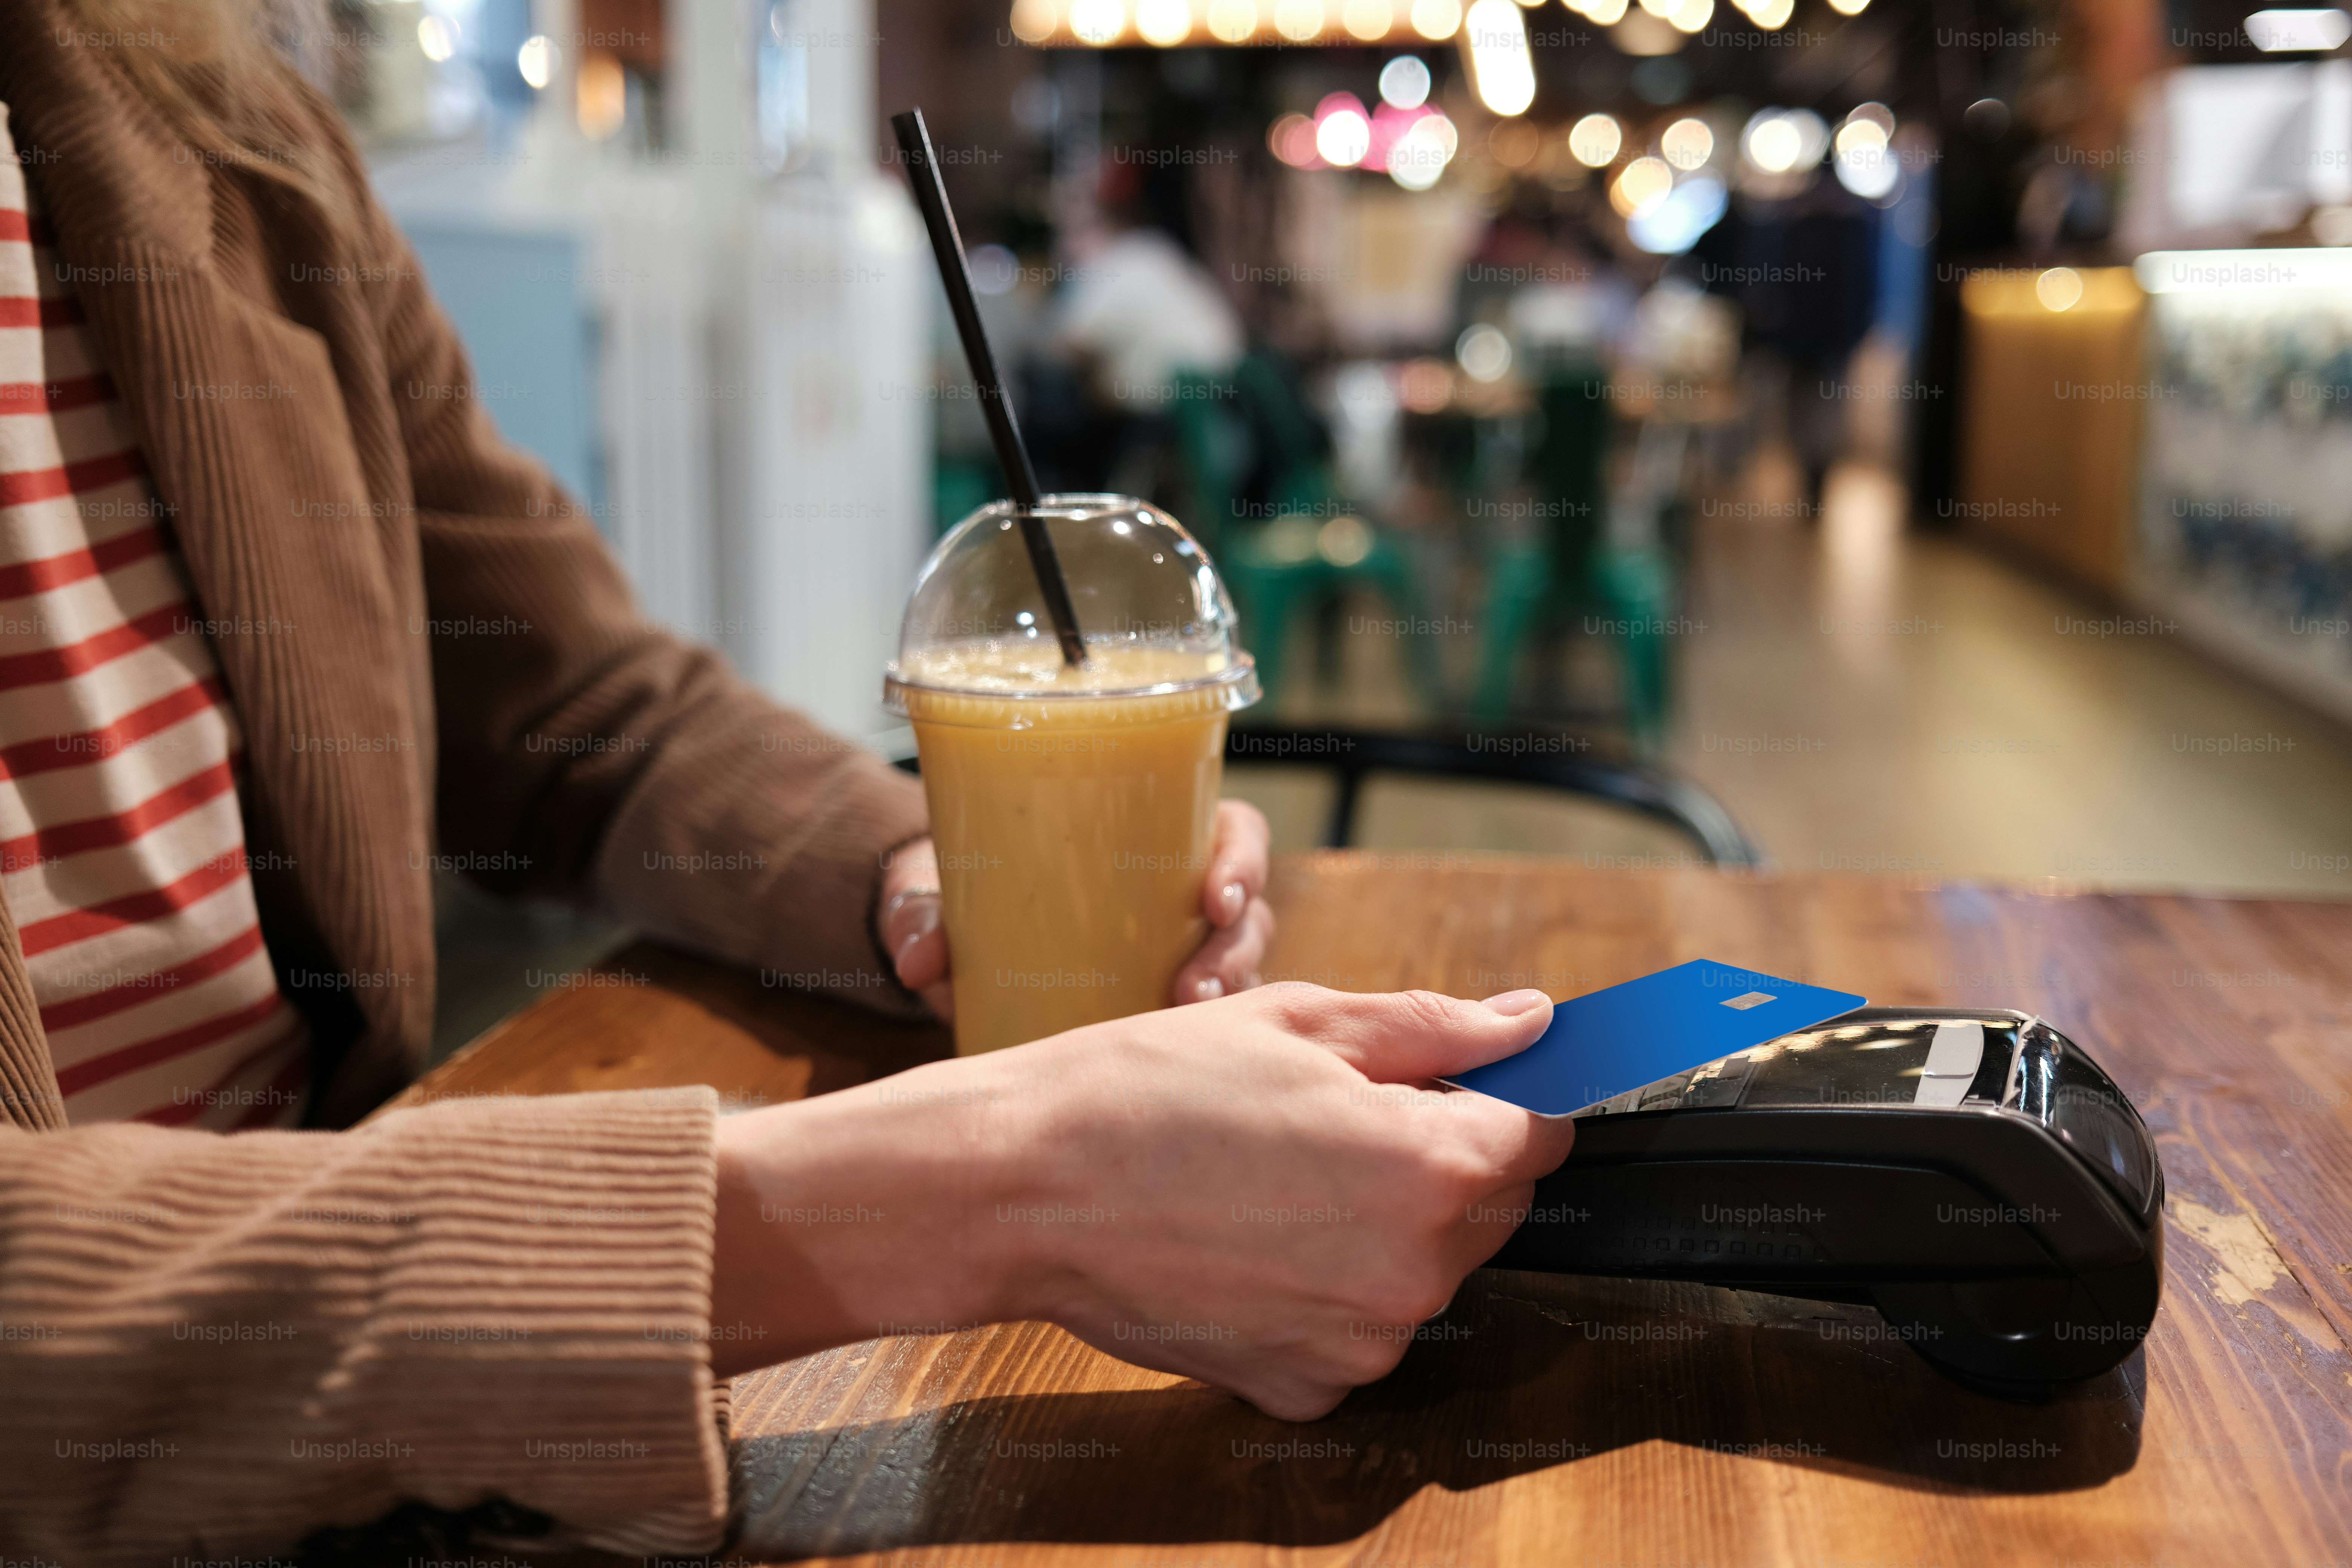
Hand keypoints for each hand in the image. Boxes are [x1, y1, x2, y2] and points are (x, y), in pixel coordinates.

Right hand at [707, 983, 1572, 1421]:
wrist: (1023, 1185)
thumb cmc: (1147, 1088)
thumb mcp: (1300, 1022)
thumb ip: (1434, 1029)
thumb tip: (1528, 1023)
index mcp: (1429, 1167)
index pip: (1538, 1133)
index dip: (1499, 1097)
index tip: (1452, 1082)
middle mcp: (1412, 1271)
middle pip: (1487, 1205)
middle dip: (1438, 1157)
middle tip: (1329, 1116)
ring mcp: (1358, 1341)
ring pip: (1419, 1269)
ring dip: (1379, 1224)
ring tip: (1273, 1173)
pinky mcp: (1302, 1384)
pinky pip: (1352, 1328)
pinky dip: (1322, 1287)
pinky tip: (1249, 1237)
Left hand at [876, 800, 1277, 1019]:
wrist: (945, 944)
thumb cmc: (963, 890)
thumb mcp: (939, 888)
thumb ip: (924, 915)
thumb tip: (919, 961)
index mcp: (1155, 839)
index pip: (1232, 833)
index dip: (1241, 860)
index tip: (1215, 897)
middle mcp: (1180, 899)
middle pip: (1246, 914)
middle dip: (1234, 951)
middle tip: (1195, 988)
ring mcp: (1178, 958)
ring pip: (1237, 974)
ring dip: (1223, 1001)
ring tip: (1186, 1025)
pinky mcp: (1158, 1012)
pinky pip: (1204, 1029)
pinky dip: (1201, 1047)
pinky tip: (1176, 1072)